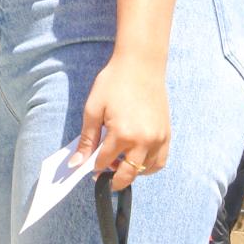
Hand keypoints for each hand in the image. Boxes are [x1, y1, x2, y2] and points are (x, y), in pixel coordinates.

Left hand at [69, 54, 170, 191]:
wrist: (141, 64)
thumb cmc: (114, 83)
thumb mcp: (93, 109)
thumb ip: (86, 139)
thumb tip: (76, 163)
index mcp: (122, 134)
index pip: (104, 162)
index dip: (95, 167)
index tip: (89, 168)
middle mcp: (143, 141)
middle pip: (127, 174)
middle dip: (113, 179)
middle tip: (104, 175)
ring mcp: (158, 139)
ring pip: (144, 171)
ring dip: (131, 172)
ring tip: (120, 163)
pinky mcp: (167, 135)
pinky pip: (159, 162)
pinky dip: (148, 167)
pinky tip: (137, 159)